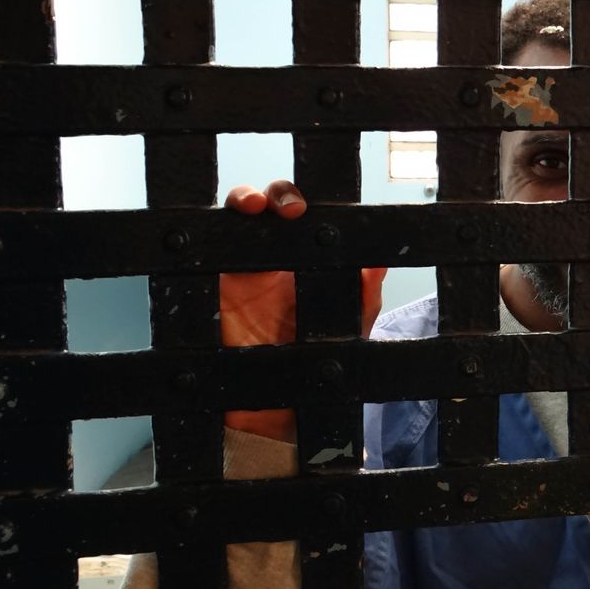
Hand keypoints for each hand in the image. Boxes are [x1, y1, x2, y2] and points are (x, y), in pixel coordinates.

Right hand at [220, 180, 386, 441]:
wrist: (279, 395)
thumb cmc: (315, 352)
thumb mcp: (350, 318)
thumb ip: (365, 289)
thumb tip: (381, 260)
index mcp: (307, 252)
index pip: (304, 212)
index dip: (305, 200)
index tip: (310, 207)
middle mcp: (274, 251)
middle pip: (269, 202)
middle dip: (275, 193)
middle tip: (289, 208)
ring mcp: (243, 262)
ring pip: (236, 215)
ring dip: (242, 198)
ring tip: (251, 206)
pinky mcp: (217, 279)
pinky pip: (208, 248)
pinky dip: (213, 233)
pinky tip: (224, 230)